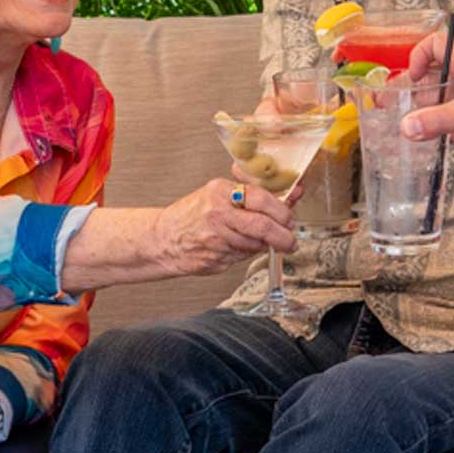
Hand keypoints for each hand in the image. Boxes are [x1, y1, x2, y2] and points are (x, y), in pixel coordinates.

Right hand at [153, 177, 297, 275]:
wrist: (162, 239)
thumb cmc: (193, 215)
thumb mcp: (218, 194)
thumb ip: (252, 195)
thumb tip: (291, 195)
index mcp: (220, 192)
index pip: (262, 199)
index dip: (282, 211)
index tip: (289, 217)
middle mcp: (217, 214)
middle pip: (262, 226)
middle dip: (283, 236)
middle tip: (289, 241)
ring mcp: (215, 239)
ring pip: (255, 245)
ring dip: (263, 245)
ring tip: (257, 240)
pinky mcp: (215, 260)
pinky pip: (242, 257)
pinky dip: (246, 253)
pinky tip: (236, 246)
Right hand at [401, 37, 453, 174]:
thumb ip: (435, 119)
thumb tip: (407, 125)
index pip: (437, 44)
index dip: (419, 54)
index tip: (412, 74)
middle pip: (429, 73)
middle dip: (409, 86)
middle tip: (390, 99)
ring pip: (431, 99)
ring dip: (415, 108)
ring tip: (398, 118)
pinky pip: (436, 120)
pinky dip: (424, 126)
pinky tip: (416, 136)